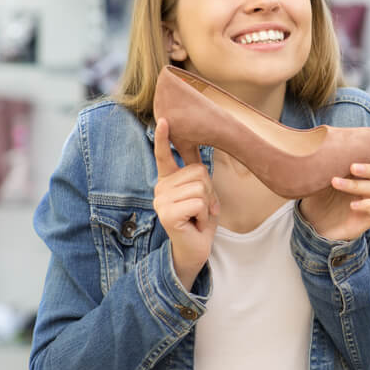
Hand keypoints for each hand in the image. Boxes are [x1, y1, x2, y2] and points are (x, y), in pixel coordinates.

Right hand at [153, 118, 219, 291]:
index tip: (164, 120)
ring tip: (197, 217)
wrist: (195, 250)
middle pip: (198, 172)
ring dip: (207, 205)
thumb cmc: (200, 221)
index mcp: (168, 181)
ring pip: (200, 187)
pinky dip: (204, 215)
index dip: (163, 138)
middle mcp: (160, 188)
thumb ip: (199, 179)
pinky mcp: (166, 213)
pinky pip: (198, 203)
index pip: (164, 156)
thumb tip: (200, 165)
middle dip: (209, 191)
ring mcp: (161, 201)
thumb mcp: (203, 195)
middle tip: (202, 209)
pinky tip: (195, 224)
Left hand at [299, 135, 369, 241]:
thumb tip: (315, 136)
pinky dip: (367, 205)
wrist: (314, 222)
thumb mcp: (323, 174)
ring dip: (356, 185)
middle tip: (352, 167)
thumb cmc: (322, 194)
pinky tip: (352, 205)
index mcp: (367, 174)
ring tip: (335, 182)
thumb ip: (327, 159)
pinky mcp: (368, 219)